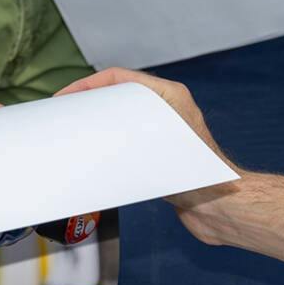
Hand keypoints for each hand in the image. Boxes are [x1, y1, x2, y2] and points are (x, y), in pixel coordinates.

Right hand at [57, 68, 241, 242]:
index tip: (64, 96)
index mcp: (170, 95)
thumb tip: (96, 120)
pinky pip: (127, 138)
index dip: (88, 84)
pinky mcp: (160, 151)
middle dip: (89, 101)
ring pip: (121, 116)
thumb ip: (131, 127)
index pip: (120, 78)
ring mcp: (163, 129)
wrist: (220, 207)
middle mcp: (167, 107)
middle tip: (63, 113)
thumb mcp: (161, 142)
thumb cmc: (201, 176)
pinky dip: (108, 140)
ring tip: (73, 131)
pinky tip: (95, 151)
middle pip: (118, 94)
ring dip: (97, 121)